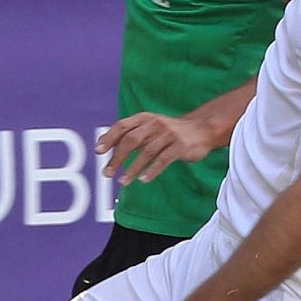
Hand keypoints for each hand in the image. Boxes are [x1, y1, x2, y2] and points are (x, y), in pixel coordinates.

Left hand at [98, 110, 215, 186]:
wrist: (202, 129)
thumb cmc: (170, 132)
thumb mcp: (150, 127)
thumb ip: (130, 134)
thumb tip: (103, 144)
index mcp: (145, 118)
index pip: (122, 126)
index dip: (109, 138)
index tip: (98, 151)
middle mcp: (155, 124)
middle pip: (131, 140)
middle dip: (117, 157)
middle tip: (107, 173)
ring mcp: (168, 135)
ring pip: (146, 152)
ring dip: (132, 169)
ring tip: (123, 182)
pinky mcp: (180, 146)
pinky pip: (163, 160)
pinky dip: (152, 171)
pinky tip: (143, 180)